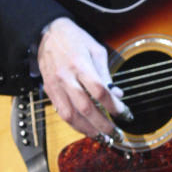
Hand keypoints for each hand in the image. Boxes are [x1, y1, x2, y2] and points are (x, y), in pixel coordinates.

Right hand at [37, 17, 130, 138]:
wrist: (47, 34)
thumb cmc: (75, 40)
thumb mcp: (96, 50)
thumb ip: (106, 74)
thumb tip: (117, 95)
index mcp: (79, 64)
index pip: (99, 91)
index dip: (113, 105)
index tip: (124, 113)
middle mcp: (66, 77)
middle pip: (86, 108)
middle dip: (103, 124)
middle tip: (116, 132)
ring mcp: (55, 86)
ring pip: (71, 115)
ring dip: (88, 130)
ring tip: (102, 137)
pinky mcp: (49, 91)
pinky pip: (62, 113)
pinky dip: (75, 124)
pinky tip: (87, 129)